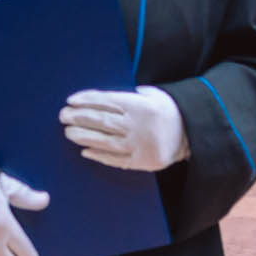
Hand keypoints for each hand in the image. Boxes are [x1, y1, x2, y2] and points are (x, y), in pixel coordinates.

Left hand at [60, 86, 190, 172]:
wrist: (191, 132)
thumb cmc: (166, 109)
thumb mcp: (151, 94)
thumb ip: (127, 95)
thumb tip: (98, 98)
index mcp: (140, 105)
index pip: (106, 101)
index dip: (86, 100)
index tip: (71, 100)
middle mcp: (137, 125)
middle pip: (102, 121)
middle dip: (79, 118)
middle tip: (63, 116)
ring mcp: (139, 145)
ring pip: (105, 141)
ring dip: (83, 136)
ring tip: (68, 132)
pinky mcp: (141, 162)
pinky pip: (115, 159)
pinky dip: (99, 155)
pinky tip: (85, 151)